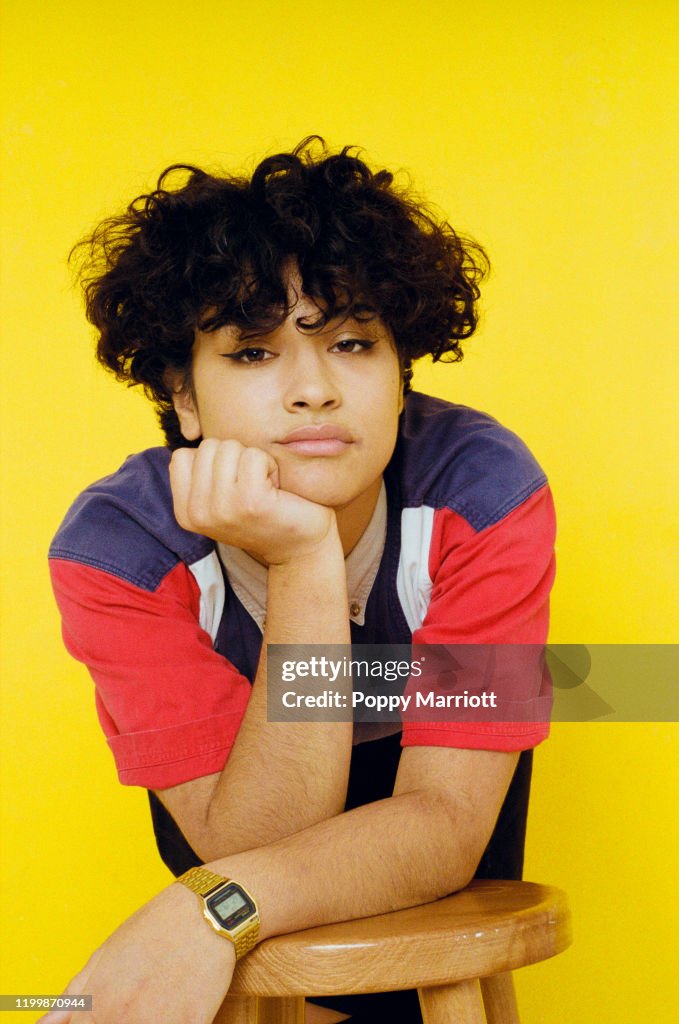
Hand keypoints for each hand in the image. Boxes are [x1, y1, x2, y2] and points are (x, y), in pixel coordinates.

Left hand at [37, 883, 234, 1023]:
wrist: (205, 911)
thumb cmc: (152, 929)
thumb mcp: (104, 956)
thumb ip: (72, 999)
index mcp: (96, 1007)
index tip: (105, 1015)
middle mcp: (122, 1020)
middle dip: (121, 1021)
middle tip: (136, 1004)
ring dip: (145, 1022)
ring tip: (153, 1004)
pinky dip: (172, 1023)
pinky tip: (173, 1008)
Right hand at [170, 439, 336, 564]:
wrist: (301, 546)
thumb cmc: (264, 512)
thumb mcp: (220, 497)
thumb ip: (203, 473)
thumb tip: (193, 428)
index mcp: (186, 513)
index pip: (182, 456)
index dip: (214, 461)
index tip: (232, 485)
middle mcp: (198, 514)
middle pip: (208, 447)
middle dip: (235, 457)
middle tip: (252, 486)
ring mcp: (222, 509)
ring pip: (229, 447)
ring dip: (253, 460)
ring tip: (264, 487)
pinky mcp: (250, 502)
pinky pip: (254, 455)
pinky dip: (269, 465)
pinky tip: (275, 488)